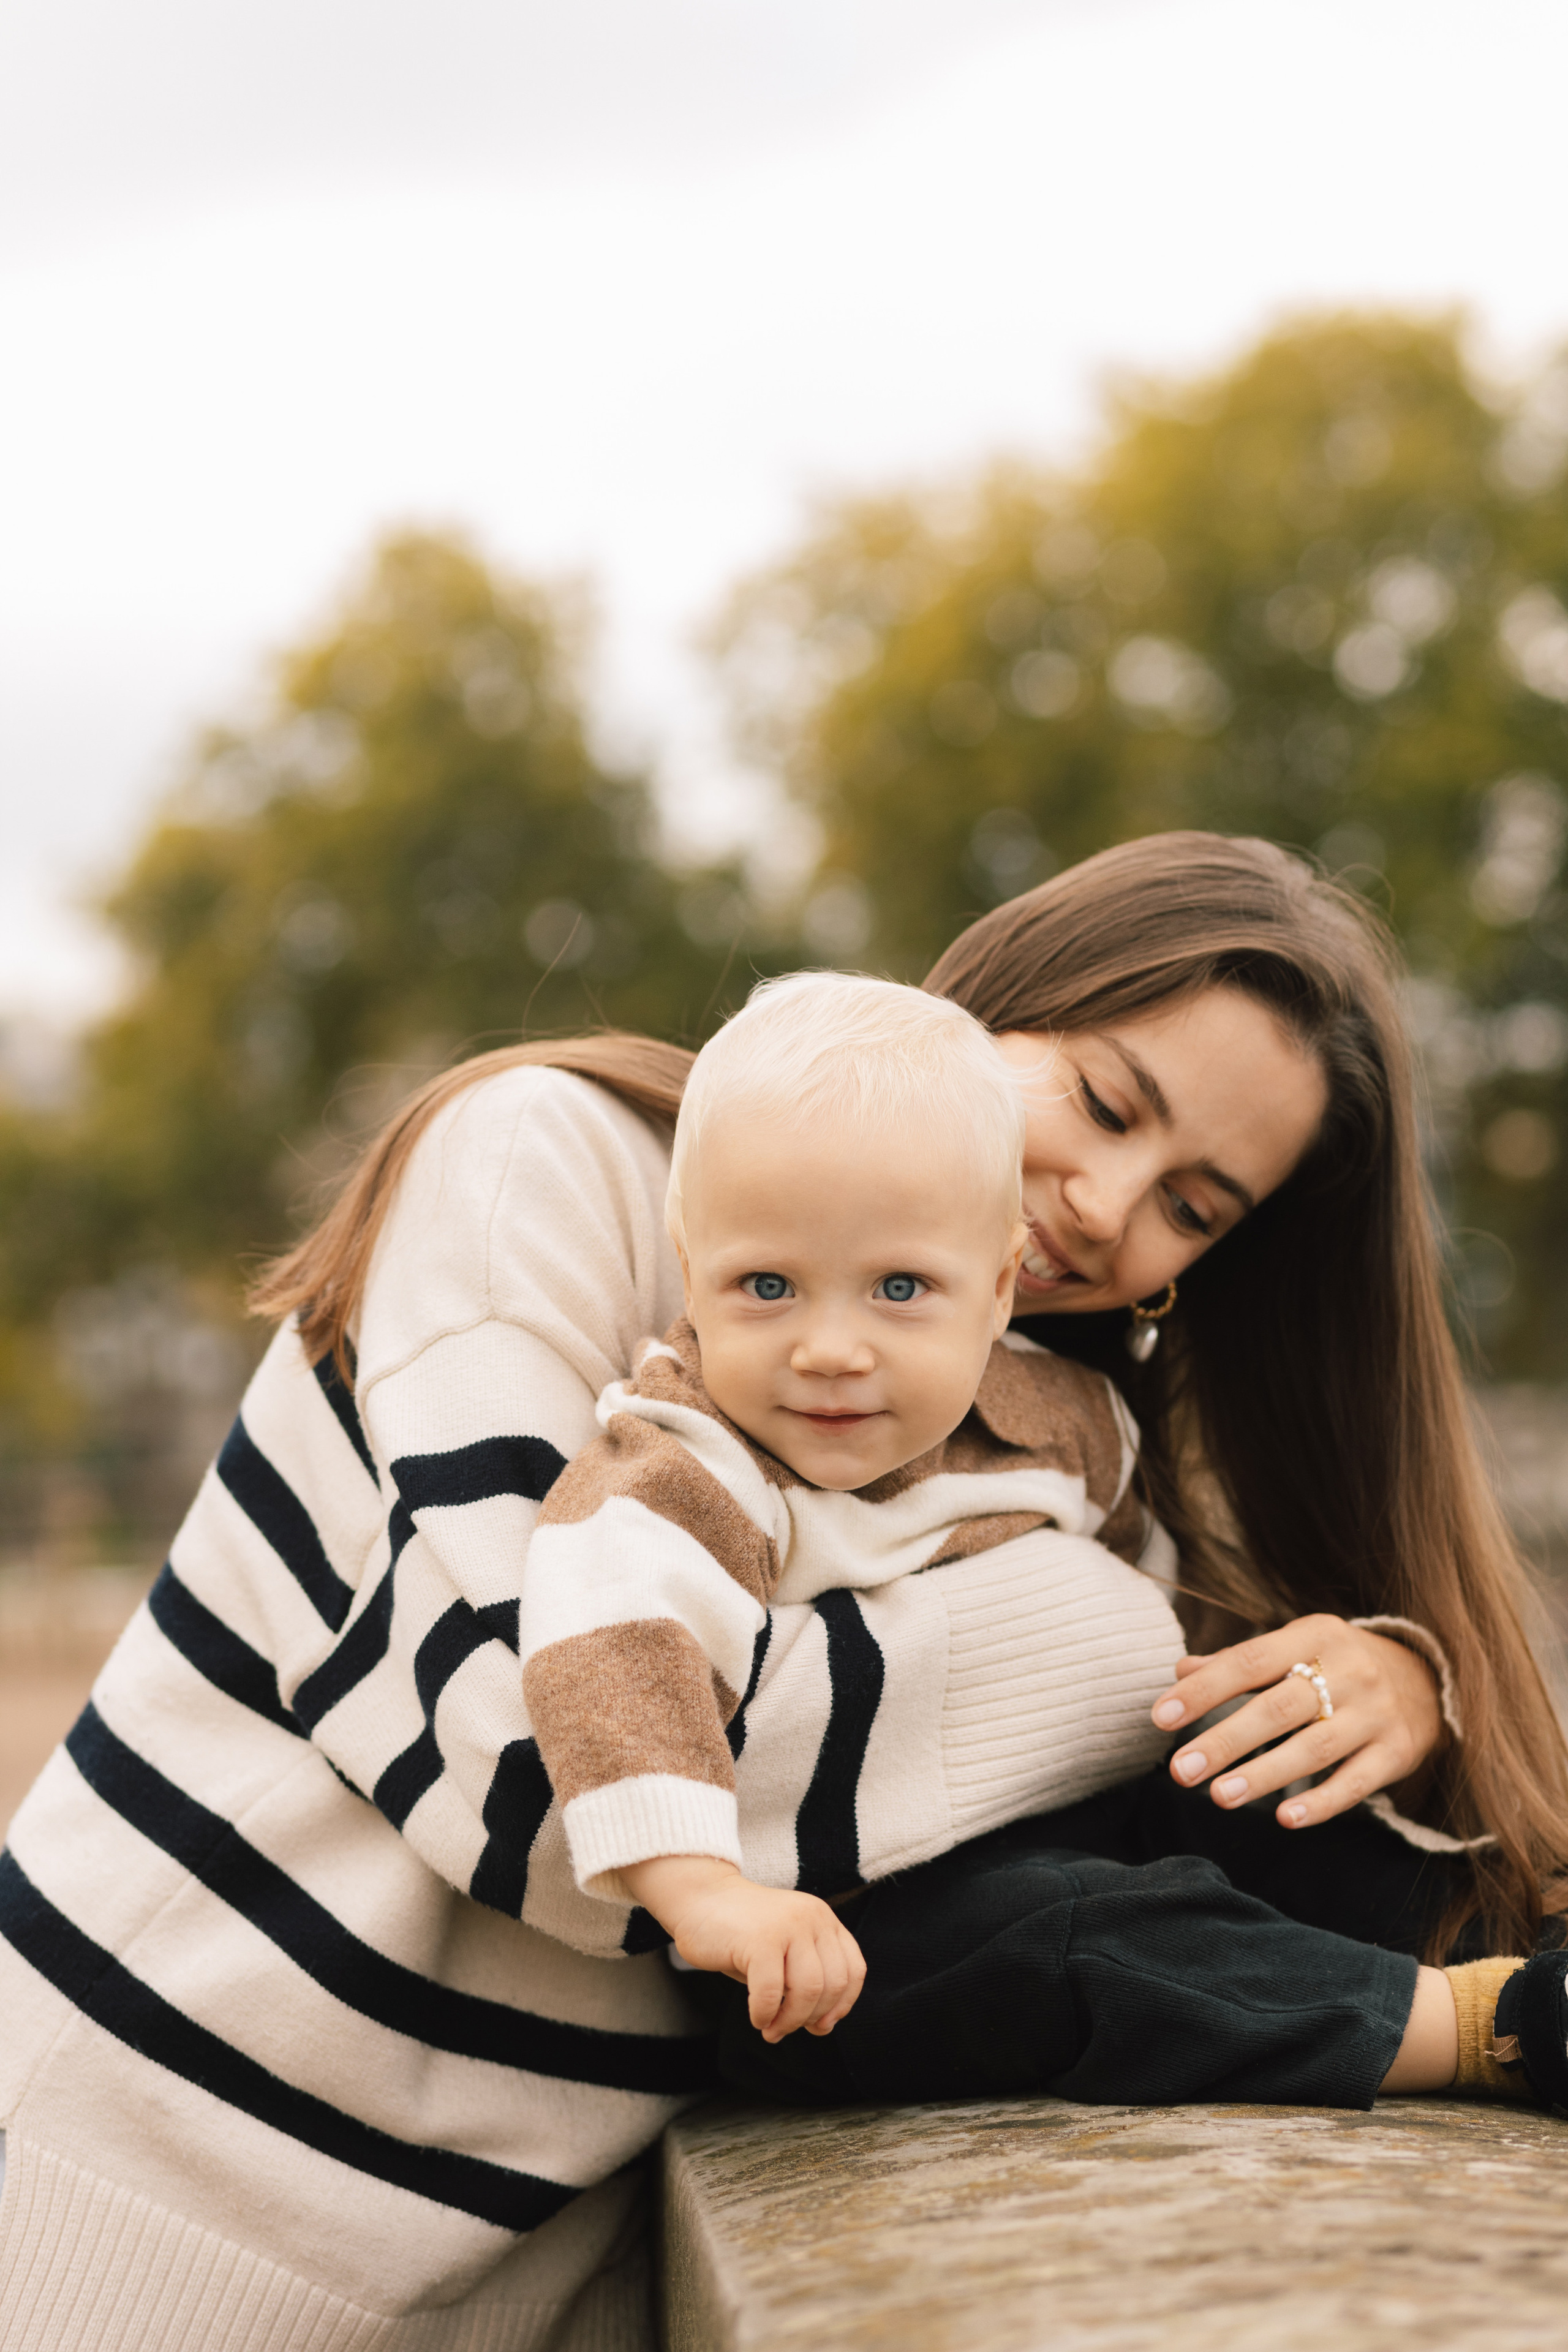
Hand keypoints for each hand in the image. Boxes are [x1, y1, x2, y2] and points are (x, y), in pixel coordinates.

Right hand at [622, 1855, 865, 2041]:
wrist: (699, 1899)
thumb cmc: (742, 1935)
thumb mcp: (784, 1955)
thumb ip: (807, 1982)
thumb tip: (823, 2026)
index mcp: (823, 1920)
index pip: (853, 1970)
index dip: (841, 2005)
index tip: (820, 2025)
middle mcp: (812, 1917)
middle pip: (832, 1984)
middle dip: (811, 2018)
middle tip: (784, 2029)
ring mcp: (787, 1925)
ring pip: (808, 1990)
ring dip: (789, 2021)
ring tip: (770, 2028)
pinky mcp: (760, 1938)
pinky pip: (772, 1992)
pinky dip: (765, 2014)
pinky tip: (756, 2017)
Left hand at [1148, 1613, 1442, 1829]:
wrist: (1429, 1677)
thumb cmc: (1338, 1664)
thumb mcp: (1295, 1647)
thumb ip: (1239, 1663)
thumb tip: (1180, 1670)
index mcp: (1313, 1636)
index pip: (1249, 1661)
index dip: (1204, 1689)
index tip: (1160, 1717)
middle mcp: (1347, 1671)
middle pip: (1278, 1708)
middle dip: (1225, 1740)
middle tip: (1180, 1769)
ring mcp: (1375, 1713)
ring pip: (1314, 1747)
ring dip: (1263, 1774)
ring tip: (1218, 1796)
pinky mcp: (1398, 1752)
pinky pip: (1358, 1782)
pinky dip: (1322, 1802)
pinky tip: (1285, 1819)